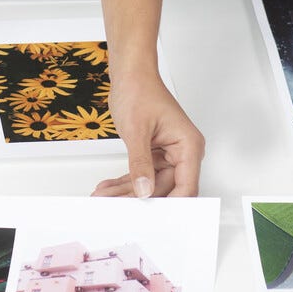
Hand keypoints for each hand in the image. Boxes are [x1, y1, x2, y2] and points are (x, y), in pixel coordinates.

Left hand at [92, 72, 203, 197]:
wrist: (130, 74)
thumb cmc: (140, 90)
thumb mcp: (137, 130)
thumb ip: (141, 164)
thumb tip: (144, 190)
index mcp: (188, 145)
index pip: (187, 186)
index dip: (172, 205)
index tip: (152, 218)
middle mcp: (182, 151)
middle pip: (164, 188)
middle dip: (137, 198)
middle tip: (114, 206)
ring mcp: (168, 153)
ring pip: (150, 183)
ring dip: (126, 191)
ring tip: (104, 197)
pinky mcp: (154, 152)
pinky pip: (142, 173)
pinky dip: (125, 180)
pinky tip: (109, 187)